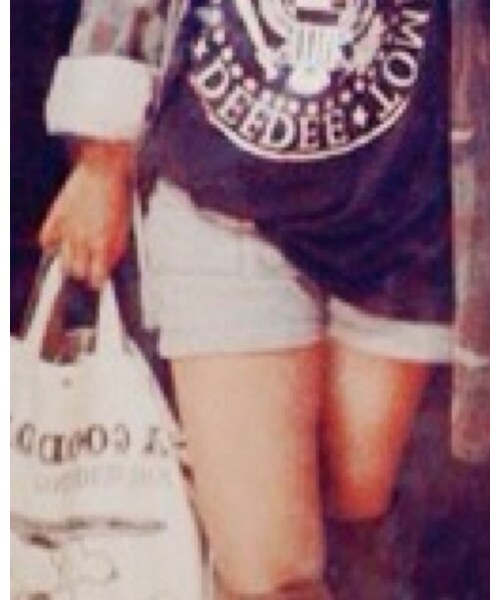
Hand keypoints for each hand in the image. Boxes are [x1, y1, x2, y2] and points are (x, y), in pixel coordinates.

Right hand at [39, 142, 133, 288]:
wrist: (104, 169)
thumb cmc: (118, 196)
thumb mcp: (124, 226)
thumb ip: (115, 248)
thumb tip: (107, 265)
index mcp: (105, 244)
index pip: (96, 277)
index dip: (97, 280)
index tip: (98, 280)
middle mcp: (85, 240)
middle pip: (77, 272)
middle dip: (84, 272)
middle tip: (87, 267)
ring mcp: (69, 230)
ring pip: (63, 262)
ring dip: (70, 262)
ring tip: (76, 256)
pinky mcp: (56, 217)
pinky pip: (46, 241)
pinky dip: (51, 243)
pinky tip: (60, 240)